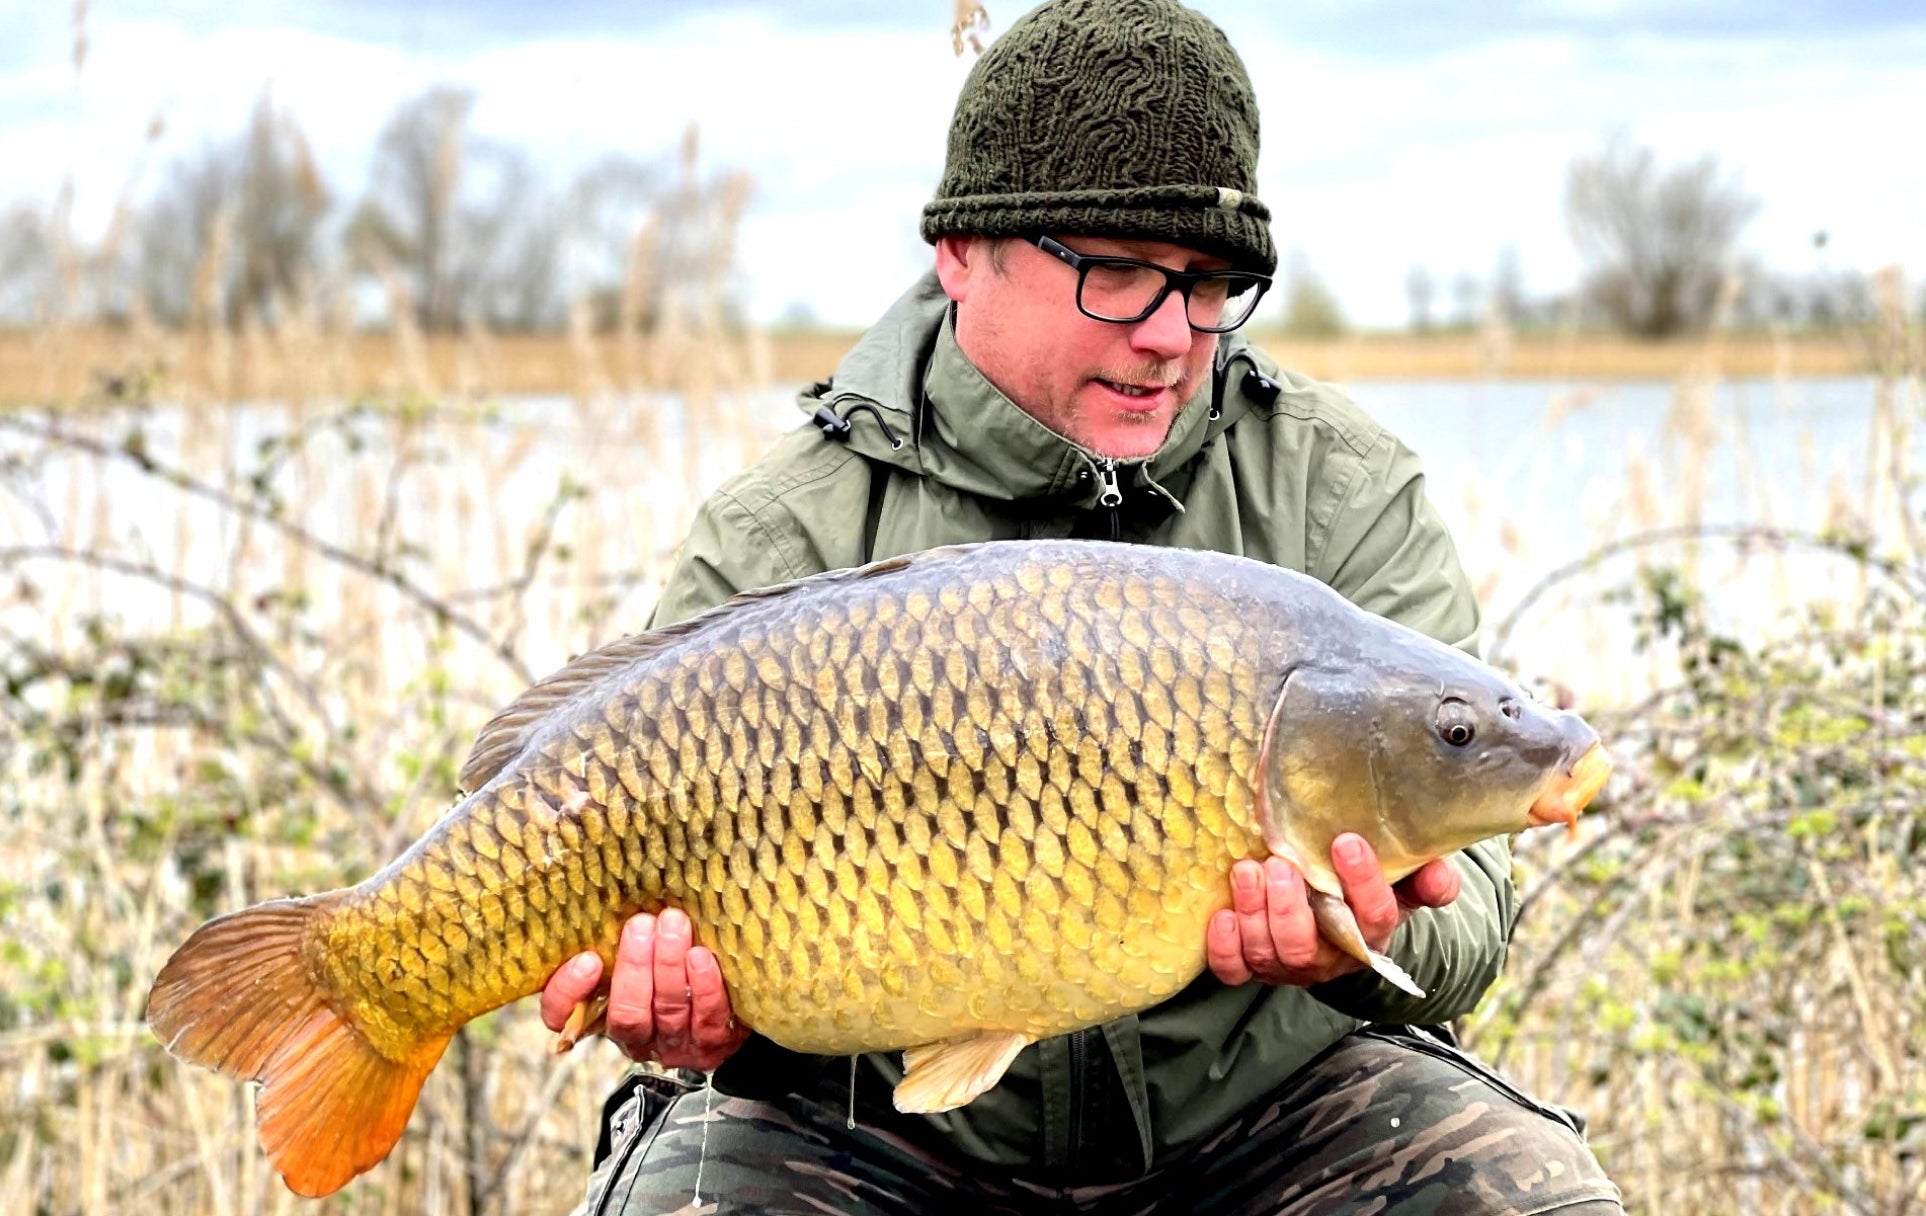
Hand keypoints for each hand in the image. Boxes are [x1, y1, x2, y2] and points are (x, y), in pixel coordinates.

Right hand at [539, 909, 749, 1071]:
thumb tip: (612, 883)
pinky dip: (704, 986)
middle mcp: (633, 1035)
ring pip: (667, 1011)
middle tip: (642, 925)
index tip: (588, 959)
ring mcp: (673, 1044)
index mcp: (600, 1013)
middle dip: (634, 968)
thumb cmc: (667, 958)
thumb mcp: (634, 946)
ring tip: (674, 925)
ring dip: (669, 966)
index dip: (569, 993)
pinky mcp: (710, 1043)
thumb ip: (617, 933)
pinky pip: (706, 1018)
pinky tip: (702, 956)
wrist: (727, 997)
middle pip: (625, 1014)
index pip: (563, 1016)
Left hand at [1205, 833, 1460, 987]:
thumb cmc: (1360, 889)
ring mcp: (1287, 965)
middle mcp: (1329, 957)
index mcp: (1370, 934)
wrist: (1330, 917)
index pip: (1375, 917)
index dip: (1363, 882)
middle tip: (1280, 864)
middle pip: (1307, 947)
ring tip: (1248, 870)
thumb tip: (1439, 873)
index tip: (1346, 841)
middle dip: (1289, 907)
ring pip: (1268, 954)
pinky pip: (1233, 970)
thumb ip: (1423, 876)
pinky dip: (1224, 946)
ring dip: (1254, 913)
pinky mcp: (1251, 966)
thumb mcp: (1398, 880)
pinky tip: (1222, 915)